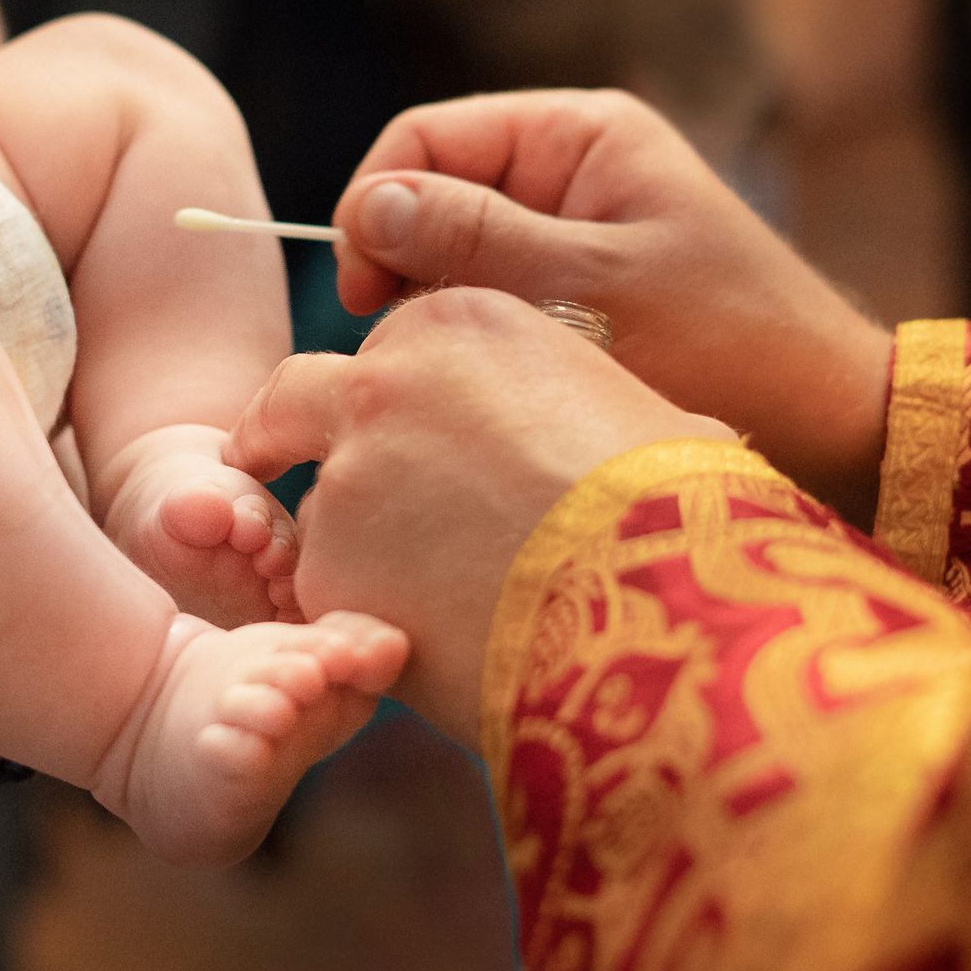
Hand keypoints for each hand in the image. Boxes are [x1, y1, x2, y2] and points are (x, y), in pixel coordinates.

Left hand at [226, 287, 731, 748]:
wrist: (660, 604)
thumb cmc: (678, 505)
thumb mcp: (640, 414)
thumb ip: (584, 407)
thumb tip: (630, 436)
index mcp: (457, 323)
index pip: (393, 351)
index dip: (403, 401)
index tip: (410, 437)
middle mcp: (379, 383)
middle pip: (300, 401)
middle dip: (292, 435)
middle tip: (304, 477)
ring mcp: (345, 480)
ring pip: (322, 513)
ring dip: (361, 552)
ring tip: (457, 603)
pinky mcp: (328, 573)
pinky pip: (334, 600)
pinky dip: (373, 621)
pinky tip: (450, 646)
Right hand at [330, 90, 893, 524]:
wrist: (828, 421)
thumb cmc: (729, 344)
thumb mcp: (591, 291)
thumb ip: (475, 241)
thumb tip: (369, 207)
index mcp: (578, 133)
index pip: (425, 140)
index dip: (376, 207)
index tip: (364, 296)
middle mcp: (568, 167)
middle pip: (431, 193)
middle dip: (403, 263)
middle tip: (408, 345)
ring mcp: (570, 229)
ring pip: (454, 253)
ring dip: (441, 306)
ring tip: (460, 370)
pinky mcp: (576, 290)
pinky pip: (492, 296)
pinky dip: (477, 334)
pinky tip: (491, 382)